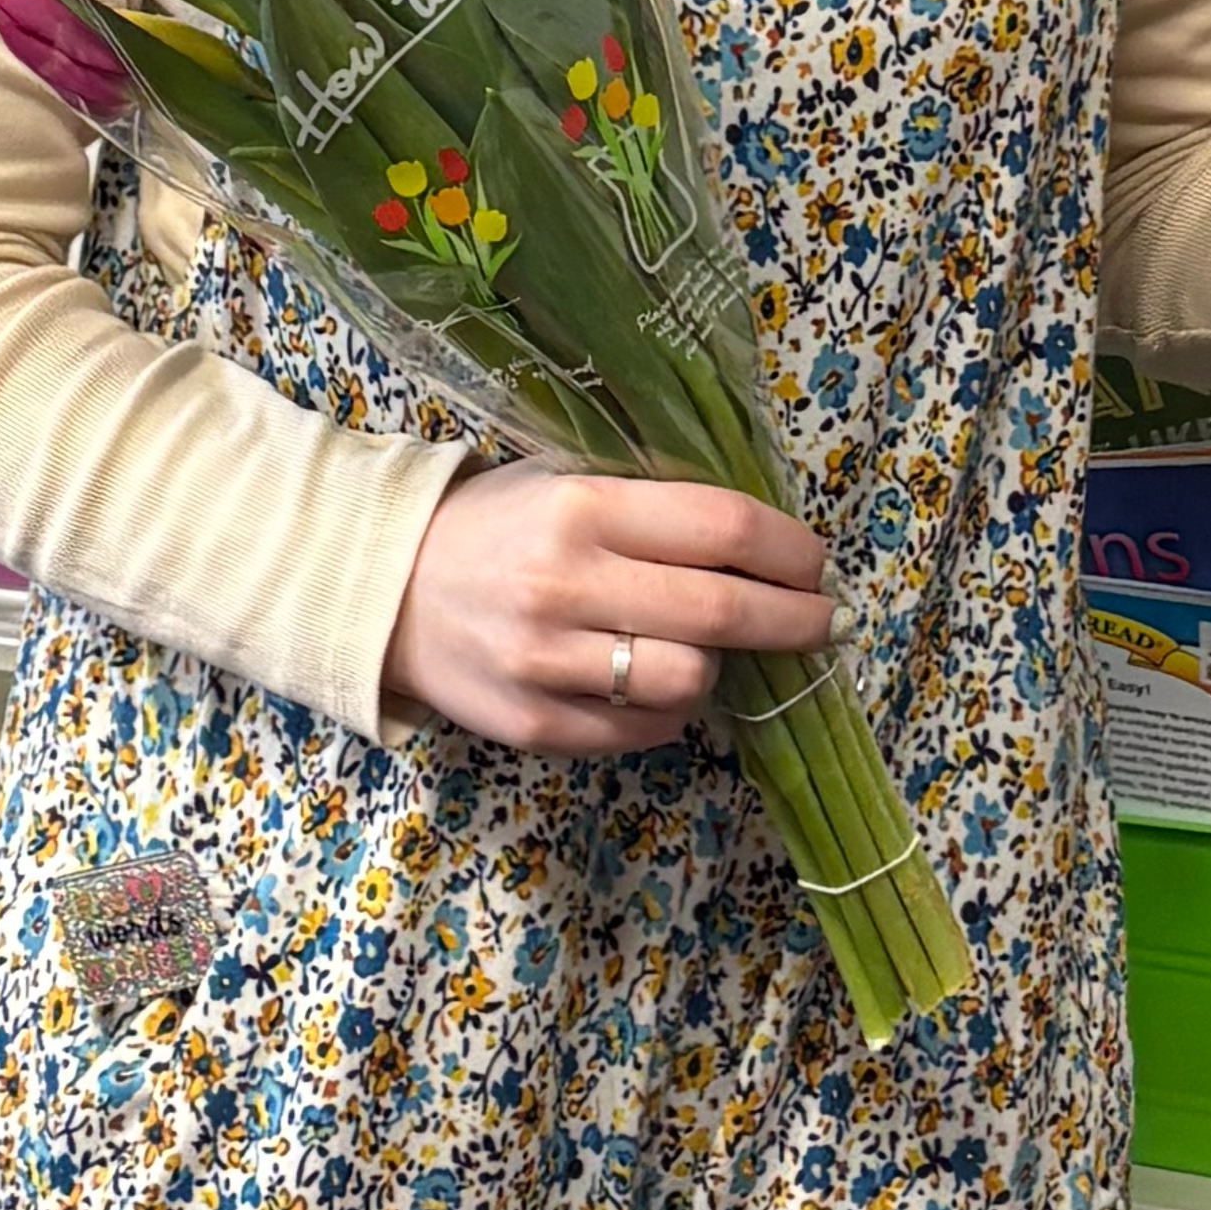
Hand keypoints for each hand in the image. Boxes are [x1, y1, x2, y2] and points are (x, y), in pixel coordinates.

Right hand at [381, 464, 830, 755]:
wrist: (385, 591)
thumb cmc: (496, 526)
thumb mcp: (565, 480)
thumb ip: (652, 502)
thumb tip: (767, 535)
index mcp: (581, 509)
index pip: (722, 526)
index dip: (790, 549)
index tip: (817, 563)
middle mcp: (565, 586)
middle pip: (722, 610)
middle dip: (793, 618)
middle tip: (825, 620)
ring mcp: (547, 664)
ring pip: (690, 680)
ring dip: (721, 666)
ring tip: (715, 650)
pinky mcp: (535, 726)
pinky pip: (644, 729)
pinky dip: (670, 709)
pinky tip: (660, 684)